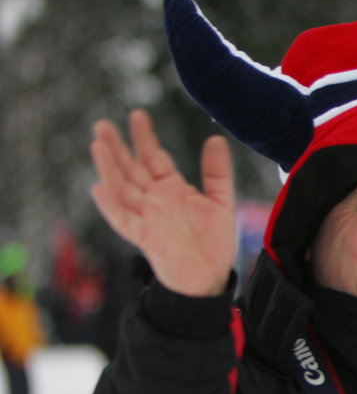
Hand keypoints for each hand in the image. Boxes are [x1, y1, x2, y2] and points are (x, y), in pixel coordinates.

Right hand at [89, 109, 237, 296]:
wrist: (210, 279)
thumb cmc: (213, 242)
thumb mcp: (222, 201)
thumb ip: (217, 172)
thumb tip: (215, 138)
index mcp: (171, 188)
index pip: (153, 156)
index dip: (144, 137)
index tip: (137, 114)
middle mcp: (154, 200)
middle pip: (130, 169)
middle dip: (117, 147)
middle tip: (102, 124)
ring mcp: (146, 217)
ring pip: (122, 189)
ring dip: (109, 168)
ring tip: (98, 145)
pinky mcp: (144, 238)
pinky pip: (124, 220)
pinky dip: (111, 206)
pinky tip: (100, 188)